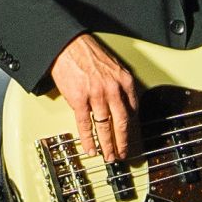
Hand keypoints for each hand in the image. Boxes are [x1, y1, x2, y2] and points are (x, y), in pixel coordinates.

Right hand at [50, 33, 139, 160]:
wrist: (67, 45)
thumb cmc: (88, 54)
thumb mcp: (113, 67)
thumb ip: (120, 87)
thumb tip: (123, 107)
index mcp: (124, 81)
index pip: (133, 111)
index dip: (133, 128)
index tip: (133, 139)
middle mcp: (113, 89)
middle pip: (122, 123)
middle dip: (124, 142)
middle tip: (124, 154)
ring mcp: (96, 95)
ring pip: (105, 126)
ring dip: (108, 144)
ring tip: (109, 156)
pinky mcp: (79, 99)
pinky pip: (86, 124)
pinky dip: (89, 139)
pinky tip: (91, 148)